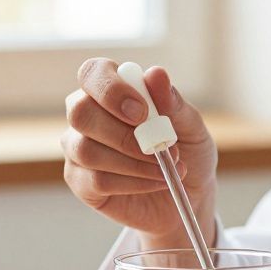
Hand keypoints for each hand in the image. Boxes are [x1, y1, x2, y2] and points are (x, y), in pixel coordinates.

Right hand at [63, 59, 218, 248]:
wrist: (189, 196)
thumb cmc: (187, 152)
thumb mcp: (191, 126)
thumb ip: (173, 102)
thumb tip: (155, 74)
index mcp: (112, 90)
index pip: (93, 73)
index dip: (112, 89)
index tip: (141, 112)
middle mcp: (88, 115)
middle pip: (79, 111)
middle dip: (121, 132)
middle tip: (158, 147)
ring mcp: (78, 149)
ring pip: (86, 150)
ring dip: (133, 162)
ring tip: (165, 168)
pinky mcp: (81, 182)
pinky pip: (96, 181)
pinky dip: (133, 182)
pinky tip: (155, 182)